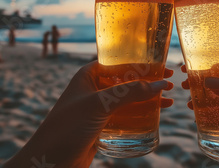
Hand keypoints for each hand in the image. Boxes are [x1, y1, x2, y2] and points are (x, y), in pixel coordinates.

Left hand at [5, 61, 173, 167]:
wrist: (49, 163)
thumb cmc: (66, 128)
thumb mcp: (99, 105)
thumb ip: (128, 93)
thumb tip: (159, 84)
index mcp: (88, 76)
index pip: (118, 61)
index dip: (141, 62)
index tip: (161, 64)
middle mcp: (93, 89)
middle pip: (126, 80)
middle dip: (148, 81)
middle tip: (169, 81)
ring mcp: (98, 108)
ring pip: (128, 99)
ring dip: (147, 98)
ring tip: (168, 100)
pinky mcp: (102, 125)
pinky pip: (125, 115)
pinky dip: (141, 114)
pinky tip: (155, 115)